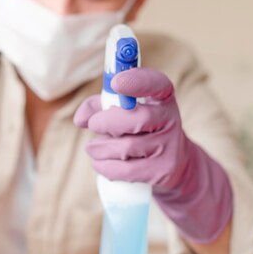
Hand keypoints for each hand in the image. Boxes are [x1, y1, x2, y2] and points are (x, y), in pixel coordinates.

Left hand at [73, 67, 232, 243]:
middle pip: (136, 119)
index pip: (156, 84)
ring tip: (93, 147)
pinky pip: (125, 170)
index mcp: (162, 97)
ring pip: (125, 147)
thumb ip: (100, 106)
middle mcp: (171, 120)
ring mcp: (169, 148)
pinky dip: (104, 166)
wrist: (173, 164)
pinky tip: (99, 162)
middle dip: (106, 122)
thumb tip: (80, 119)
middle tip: (93, 125)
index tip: (116, 83)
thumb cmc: (140, 130)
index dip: (136, 81)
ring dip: (99, 148)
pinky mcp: (161, 172)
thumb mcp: (125, 111)